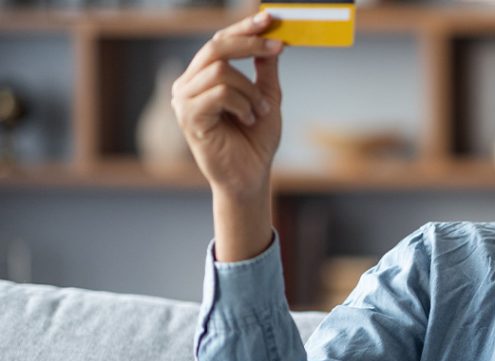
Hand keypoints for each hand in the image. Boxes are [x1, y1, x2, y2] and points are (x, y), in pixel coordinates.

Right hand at [172, 11, 283, 201]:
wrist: (251, 176)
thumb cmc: (255, 140)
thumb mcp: (267, 97)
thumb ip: (265, 69)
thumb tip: (273, 38)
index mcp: (203, 76)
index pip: (220, 41)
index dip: (244, 27)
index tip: (270, 18)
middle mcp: (188, 84)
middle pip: (216, 46)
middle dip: (250, 43)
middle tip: (277, 47)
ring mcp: (184, 100)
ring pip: (221, 71)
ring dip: (250, 90)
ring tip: (260, 111)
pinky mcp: (188, 117)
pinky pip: (220, 93)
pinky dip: (243, 105)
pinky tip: (248, 121)